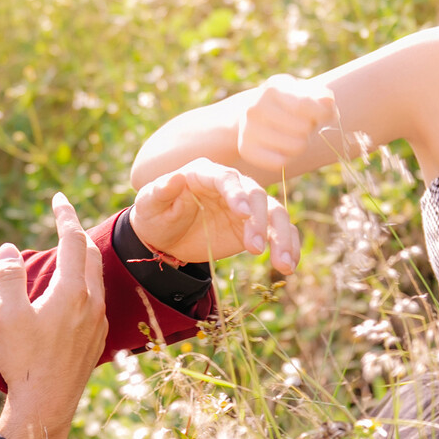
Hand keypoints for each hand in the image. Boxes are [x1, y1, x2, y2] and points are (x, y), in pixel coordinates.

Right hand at [0, 193, 107, 438]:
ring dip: (83, 258)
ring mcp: (97, 322)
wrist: (47, 405)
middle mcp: (91, 302)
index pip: (72, 240)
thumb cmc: (25, 360)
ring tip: (70, 251)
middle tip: (63, 220)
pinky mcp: (97, 339)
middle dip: (76, 233)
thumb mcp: (10, 315)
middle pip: (89, 255)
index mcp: (71, 291)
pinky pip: (96, 299)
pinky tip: (73, 293)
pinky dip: (85, 283)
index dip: (65, 216)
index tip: (59, 198)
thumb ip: (10, 277)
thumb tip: (8, 248)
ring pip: (96, 278)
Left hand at [131, 158, 302, 273]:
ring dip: (282, 237)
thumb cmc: (155, 214)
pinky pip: (278, 232)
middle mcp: (231, 186)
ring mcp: (246, 206)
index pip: (227, 178)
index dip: (237, 194)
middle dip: (260, 221)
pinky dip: (288, 245)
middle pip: (256, 195)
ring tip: (283, 264)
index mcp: (205, 173)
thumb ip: (161, 191)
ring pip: (274, 213)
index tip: (242, 214)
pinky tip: (289, 265)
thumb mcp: (149, 204)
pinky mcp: (255, 227)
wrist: (165, 237)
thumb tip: (176, 178)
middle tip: (255, 248)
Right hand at [237, 74, 338, 174]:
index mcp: (272, 88)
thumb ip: (321, 96)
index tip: (327, 115)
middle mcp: (255, 107)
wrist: (255, 115)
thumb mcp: (305, 92)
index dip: (322, 113)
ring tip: (292, 135)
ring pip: (294, 147)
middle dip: (309, 129)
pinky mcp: (246, 150)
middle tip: (301, 124)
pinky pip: (279, 163)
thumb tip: (328, 102)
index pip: (305, 104)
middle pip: (303, 128)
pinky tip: (282, 147)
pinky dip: (287, 158)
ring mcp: (248, 129)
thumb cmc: (289, 103)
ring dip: (301, 144)